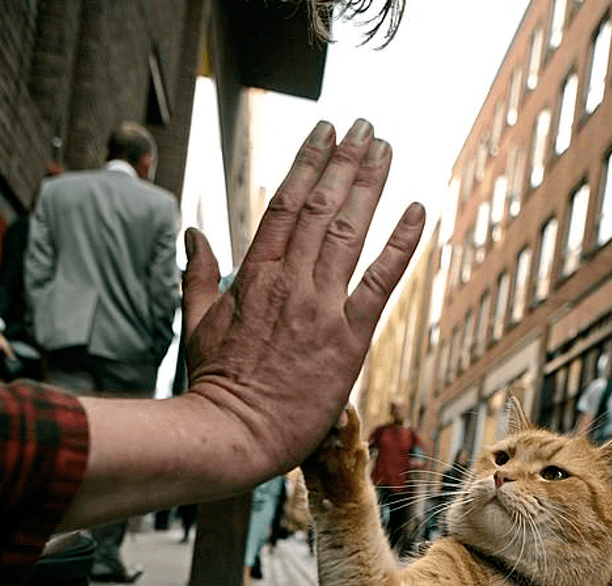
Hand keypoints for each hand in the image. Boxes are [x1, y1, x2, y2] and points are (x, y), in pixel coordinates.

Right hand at [182, 118, 424, 476]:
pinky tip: (418, 211)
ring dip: (370, 184)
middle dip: (344, 160)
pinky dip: (401, 244)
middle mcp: (291, 282)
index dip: (308, 163)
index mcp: (255, 275)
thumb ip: (199, 274)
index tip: (323, 133)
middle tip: (363, 126)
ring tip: (385, 148)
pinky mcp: (348, 339)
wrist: (234, 434)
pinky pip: (381, 282)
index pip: (285, 204)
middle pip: (322, 207)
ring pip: (349, 231)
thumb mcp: (198, 323)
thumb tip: (194, 233)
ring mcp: (321, 308)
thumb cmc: (215, 386)